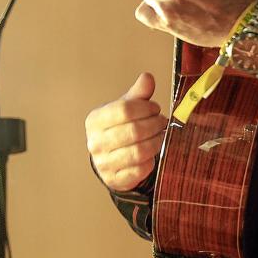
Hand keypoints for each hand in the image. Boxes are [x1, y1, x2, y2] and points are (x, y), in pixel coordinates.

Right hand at [85, 72, 166, 191]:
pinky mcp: (115, 180)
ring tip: (160, 136)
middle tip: (162, 122)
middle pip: (133, 131)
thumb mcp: (126, 109)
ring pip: (138, 151)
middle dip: (154, 125)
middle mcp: (95, 142)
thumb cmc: (119, 129)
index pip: (124, 109)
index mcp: (95, 120)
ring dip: (156, 142)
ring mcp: (103, 163)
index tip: (155, 108)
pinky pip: (140, 170)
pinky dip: (151, 161)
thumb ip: (137, 94)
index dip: (146, 108)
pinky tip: (153, 153)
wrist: (109, 159)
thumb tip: (147, 77)